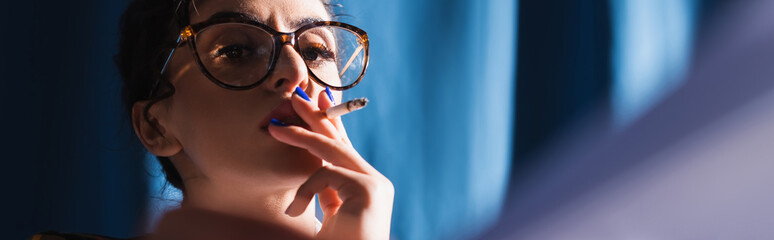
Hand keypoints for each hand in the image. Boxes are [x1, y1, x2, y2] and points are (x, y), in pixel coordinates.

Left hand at [268, 87, 393, 239]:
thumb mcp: (327, 212)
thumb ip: (323, 189)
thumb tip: (310, 159)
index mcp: (363, 186)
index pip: (344, 148)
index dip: (330, 122)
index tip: (317, 98)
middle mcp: (374, 182)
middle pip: (341, 141)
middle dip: (317, 116)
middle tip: (297, 94)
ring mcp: (376, 185)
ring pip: (333, 151)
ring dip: (302, 136)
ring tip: (276, 130)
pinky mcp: (370, 190)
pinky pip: (328, 174)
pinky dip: (306, 190)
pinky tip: (296, 211)